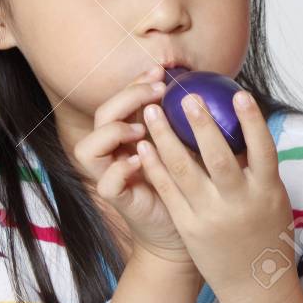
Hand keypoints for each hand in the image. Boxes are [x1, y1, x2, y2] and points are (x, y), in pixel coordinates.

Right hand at [73, 65, 193, 266]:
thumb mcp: (193, 148)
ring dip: (114, 132)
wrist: (186, 230)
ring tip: (142, 128)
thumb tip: (216, 89)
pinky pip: (106, 183)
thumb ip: (190, 123)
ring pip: (87, 148)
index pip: (122, 100)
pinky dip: (119, 169)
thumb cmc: (192, 186)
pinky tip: (140, 160)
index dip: (137, 82)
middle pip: (102, 114)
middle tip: (157, 90)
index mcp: (130, 135)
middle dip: (127, 97)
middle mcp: (114, 152)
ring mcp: (111, 176)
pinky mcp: (119, 201)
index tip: (164, 72)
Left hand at [135, 87, 297, 302]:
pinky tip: (144, 145)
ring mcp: (211, 215)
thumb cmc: (267, 236)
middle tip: (186, 96)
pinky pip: (168, 190)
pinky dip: (155, 165)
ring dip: (165, 137)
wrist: (255, 283)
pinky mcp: (189, 226)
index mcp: (267, 191)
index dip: (253, 121)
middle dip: (200, 123)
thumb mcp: (273, 200)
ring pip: (184, 169)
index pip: (263, 149)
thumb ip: (257, 170)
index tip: (242, 95)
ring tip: (152, 111)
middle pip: (218, 156)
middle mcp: (239, 202)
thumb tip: (238, 132)